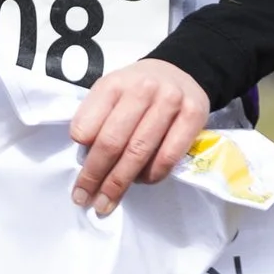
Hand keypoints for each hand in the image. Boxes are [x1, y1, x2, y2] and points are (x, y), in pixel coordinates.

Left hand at [68, 57, 210, 216]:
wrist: (180, 72)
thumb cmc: (137, 91)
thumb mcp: (111, 93)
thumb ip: (96, 118)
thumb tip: (88, 159)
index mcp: (113, 84)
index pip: (87, 126)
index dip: (81, 154)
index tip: (79, 177)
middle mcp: (142, 89)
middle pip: (112, 142)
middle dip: (95, 177)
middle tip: (85, 199)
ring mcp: (170, 101)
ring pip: (139, 152)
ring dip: (120, 183)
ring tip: (109, 201)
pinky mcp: (194, 115)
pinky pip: (168, 156)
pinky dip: (153, 175)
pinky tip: (143, 180)